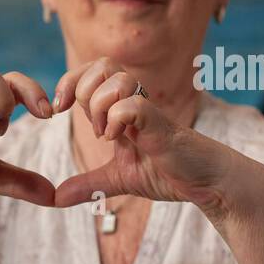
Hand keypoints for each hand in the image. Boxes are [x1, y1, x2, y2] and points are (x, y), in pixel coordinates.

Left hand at [51, 57, 233, 212]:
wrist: (207, 183)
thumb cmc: (169, 172)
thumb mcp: (118, 179)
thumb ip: (88, 185)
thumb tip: (56, 198)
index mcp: (120, 108)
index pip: (90, 71)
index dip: (69, 82)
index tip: (58, 109)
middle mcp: (134, 102)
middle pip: (101, 65)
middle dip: (82, 91)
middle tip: (89, 124)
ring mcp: (148, 111)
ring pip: (117, 80)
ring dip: (100, 107)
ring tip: (107, 134)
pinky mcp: (161, 125)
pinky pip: (133, 105)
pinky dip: (117, 120)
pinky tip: (118, 139)